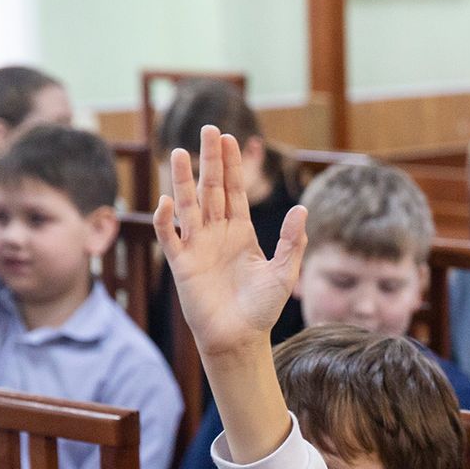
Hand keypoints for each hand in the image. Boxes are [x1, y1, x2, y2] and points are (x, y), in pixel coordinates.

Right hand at [155, 127, 307, 360]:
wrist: (239, 338)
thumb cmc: (261, 308)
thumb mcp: (284, 273)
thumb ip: (292, 242)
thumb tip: (302, 209)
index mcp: (241, 232)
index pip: (235, 190)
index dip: (232, 165)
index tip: (230, 138)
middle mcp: (217, 233)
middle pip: (211, 189)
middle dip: (211, 160)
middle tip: (209, 130)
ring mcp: (198, 246)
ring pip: (189, 205)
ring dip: (184, 180)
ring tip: (181, 153)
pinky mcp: (182, 264)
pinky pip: (171, 236)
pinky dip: (167, 219)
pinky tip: (169, 200)